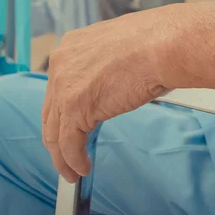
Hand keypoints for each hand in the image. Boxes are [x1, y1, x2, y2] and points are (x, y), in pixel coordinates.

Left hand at [43, 8, 173, 182]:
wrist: (163, 45)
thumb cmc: (156, 43)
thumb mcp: (121, 48)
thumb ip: (108, 65)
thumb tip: (116, 84)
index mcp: (72, 45)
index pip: (59, 85)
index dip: (63, 109)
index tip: (70, 124)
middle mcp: (62, 63)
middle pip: (51, 109)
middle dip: (58, 135)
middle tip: (66, 153)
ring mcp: (65, 86)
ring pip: (55, 131)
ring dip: (62, 155)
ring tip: (71, 170)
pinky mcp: (75, 109)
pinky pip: (68, 143)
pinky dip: (74, 160)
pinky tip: (82, 168)